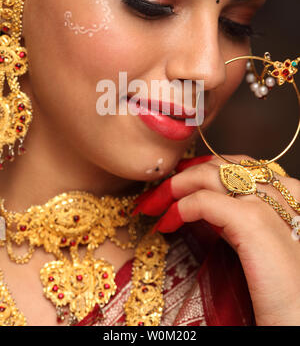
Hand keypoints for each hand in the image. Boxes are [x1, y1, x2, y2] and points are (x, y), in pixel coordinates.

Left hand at [133, 155, 299, 325]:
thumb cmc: (283, 293)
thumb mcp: (259, 245)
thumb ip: (238, 222)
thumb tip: (203, 207)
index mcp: (286, 195)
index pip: (237, 164)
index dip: (202, 168)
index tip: (177, 182)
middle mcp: (280, 192)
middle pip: (220, 165)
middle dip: (183, 175)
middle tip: (157, 195)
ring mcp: (267, 203)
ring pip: (209, 174)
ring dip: (174, 187)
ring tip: (153, 206)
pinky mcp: (253, 221)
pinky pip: (203, 201)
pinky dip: (178, 208)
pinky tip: (166, 224)